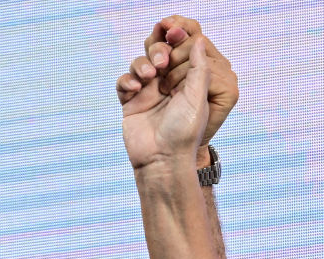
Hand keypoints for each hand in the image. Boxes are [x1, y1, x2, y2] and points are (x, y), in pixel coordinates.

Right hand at [117, 36, 210, 170]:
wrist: (161, 160)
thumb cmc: (184, 132)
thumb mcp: (197, 97)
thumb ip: (199, 68)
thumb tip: (199, 40)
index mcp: (187, 81)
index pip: (180, 50)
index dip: (177, 40)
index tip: (175, 34)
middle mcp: (167, 84)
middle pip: (158, 52)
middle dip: (158, 50)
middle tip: (161, 63)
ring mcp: (148, 93)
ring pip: (139, 64)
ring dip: (141, 64)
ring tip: (147, 78)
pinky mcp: (130, 103)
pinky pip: (123, 82)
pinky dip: (126, 81)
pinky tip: (134, 90)